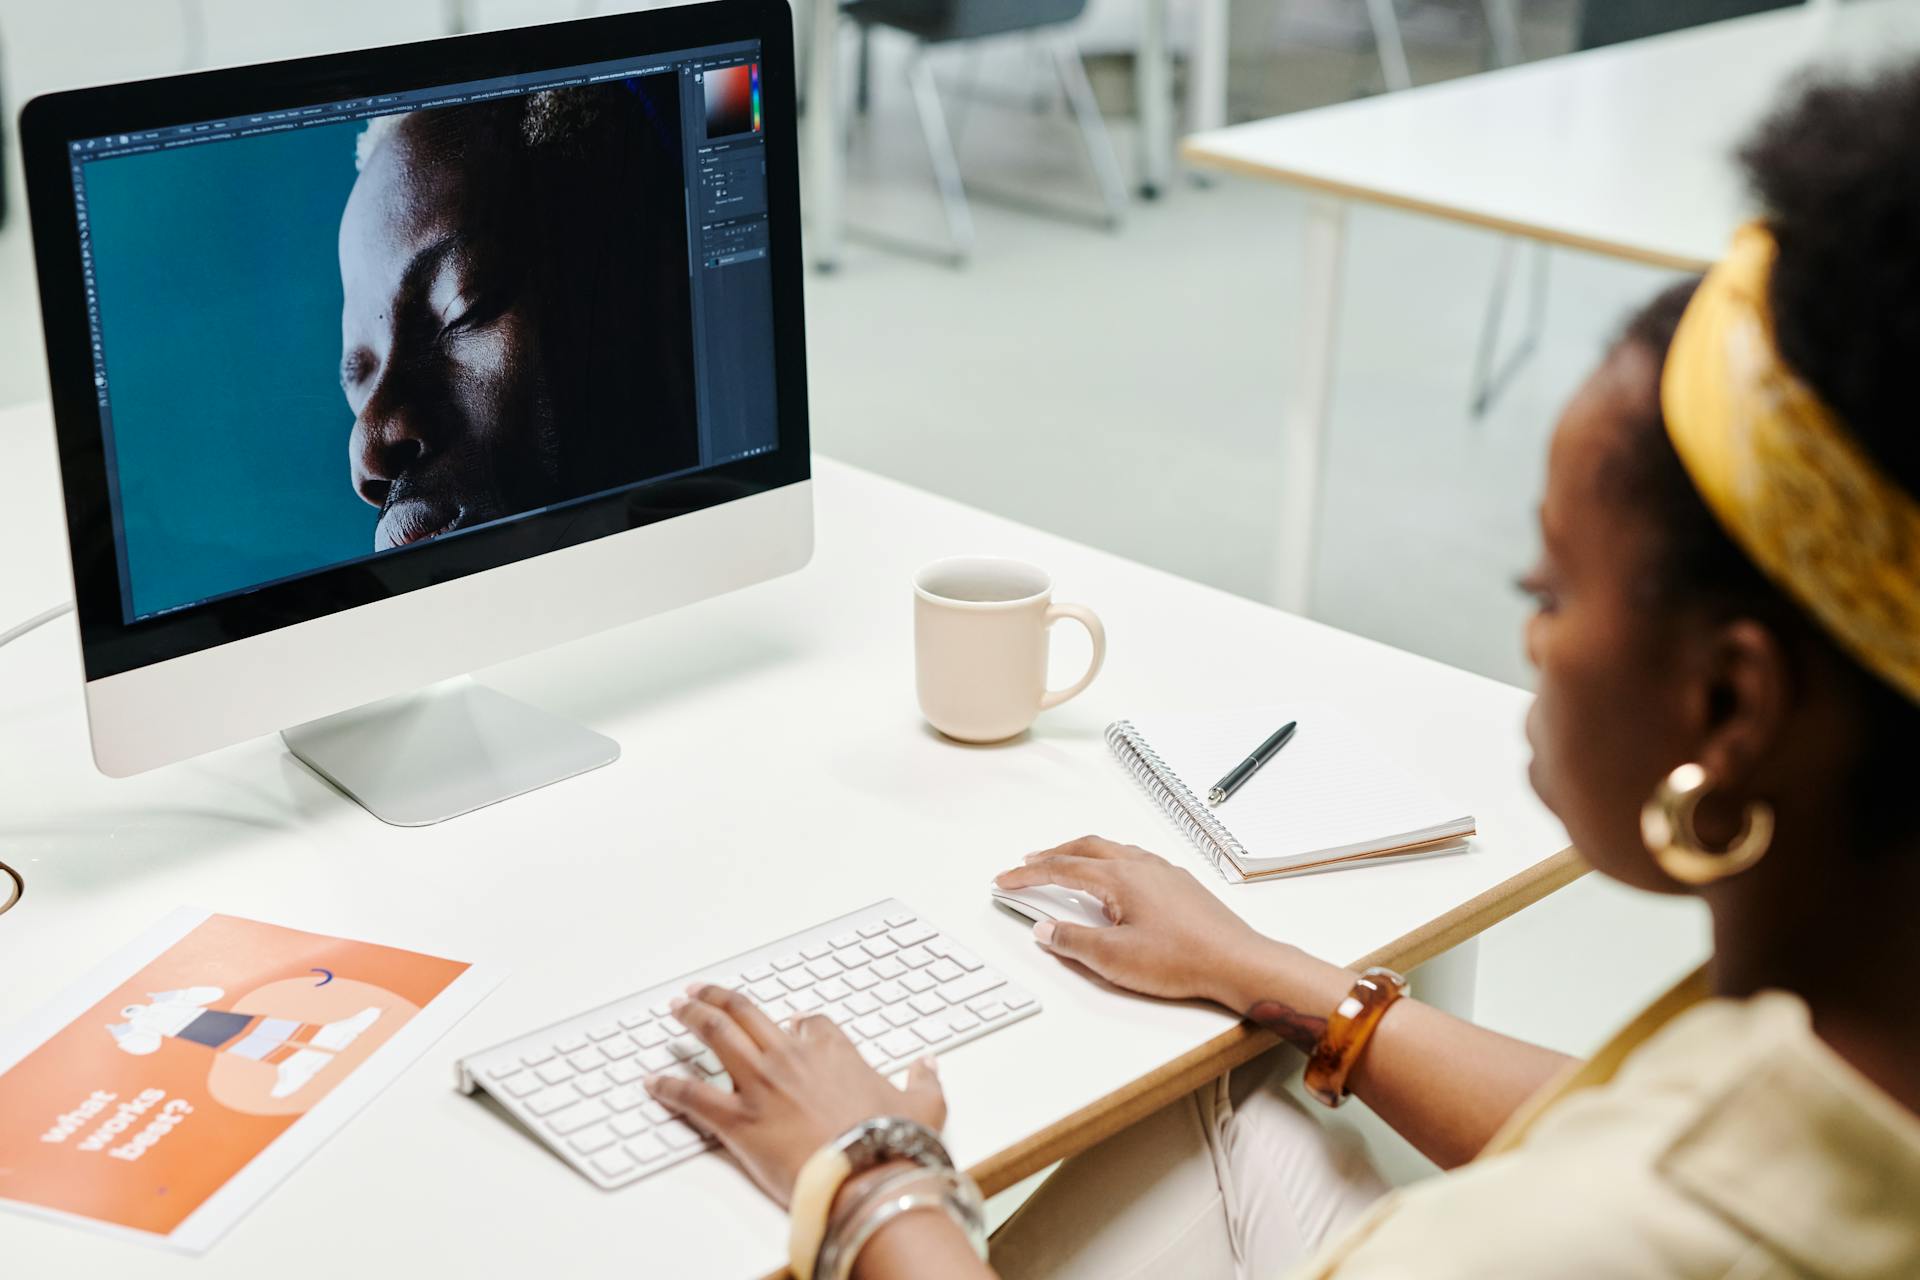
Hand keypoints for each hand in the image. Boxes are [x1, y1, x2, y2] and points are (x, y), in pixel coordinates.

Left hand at [643, 984, 945, 1207]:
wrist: (865, 1176)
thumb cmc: (892, 1143)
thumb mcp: (924, 1107)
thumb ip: (924, 1081)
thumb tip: (928, 1066)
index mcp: (834, 1050)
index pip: (810, 1022)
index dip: (799, 1022)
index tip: (792, 1024)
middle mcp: (791, 1057)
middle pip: (748, 1013)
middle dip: (721, 998)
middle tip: (702, 991)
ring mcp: (760, 1085)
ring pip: (717, 1037)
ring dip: (693, 1017)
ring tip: (677, 1007)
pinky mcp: (737, 1119)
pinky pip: (693, 1095)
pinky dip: (669, 1087)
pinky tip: (653, 1082)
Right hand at [994, 834, 1296, 1010]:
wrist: (1236, 962)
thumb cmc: (1183, 959)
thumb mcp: (1114, 958)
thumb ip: (1073, 941)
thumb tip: (1046, 929)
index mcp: (1120, 877)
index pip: (1061, 869)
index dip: (1027, 875)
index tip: (1005, 880)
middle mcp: (1142, 866)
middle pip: (1086, 848)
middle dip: (1053, 854)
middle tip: (1029, 863)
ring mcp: (1164, 873)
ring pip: (1114, 850)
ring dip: (1083, 855)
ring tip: (1067, 865)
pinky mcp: (1181, 885)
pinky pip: (1136, 860)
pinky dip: (1111, 862)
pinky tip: (1116, 880)